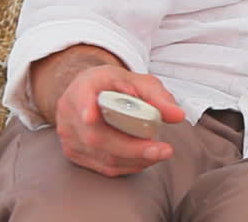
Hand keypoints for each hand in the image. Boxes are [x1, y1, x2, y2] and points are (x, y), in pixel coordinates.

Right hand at [53, 64, 185, 175]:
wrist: (91, 93)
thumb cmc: (115, 85)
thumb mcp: (137, 80)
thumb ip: (157, 96)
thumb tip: (178, 116)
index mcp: (83, 87)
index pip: (81, 98)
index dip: (85, 109)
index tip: (91, 117)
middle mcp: (69, 113)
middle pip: (97, 137)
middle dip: (132, 147)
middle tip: (162, 150)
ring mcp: (69, 136)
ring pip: (101, 156)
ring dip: (135, 159)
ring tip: (160, 153)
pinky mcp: (74, 153)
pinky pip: (102, 166)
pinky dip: (128, 165)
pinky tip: (145, 159)